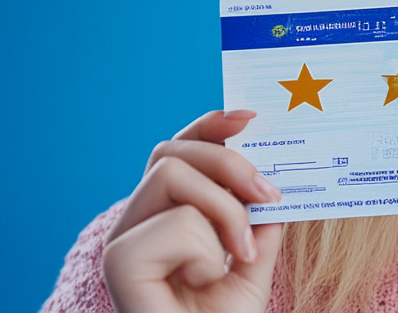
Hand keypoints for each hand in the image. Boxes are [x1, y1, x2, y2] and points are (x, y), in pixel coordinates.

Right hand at [102, 110, 284, 312]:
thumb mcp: (256, 257)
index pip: (179, 149)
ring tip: (240, 254)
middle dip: (229, 161)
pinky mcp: (119, 264)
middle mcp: (136, 221)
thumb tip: (278, 169)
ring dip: (224, 211)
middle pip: (172, 152)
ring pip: (173, 177)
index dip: (210, 125)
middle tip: (269, 196)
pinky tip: (206, 281)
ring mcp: (122, 242)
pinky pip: (177, 224)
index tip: (251, 116)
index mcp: (164, 212)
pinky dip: (208, 251)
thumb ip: (260, 215)